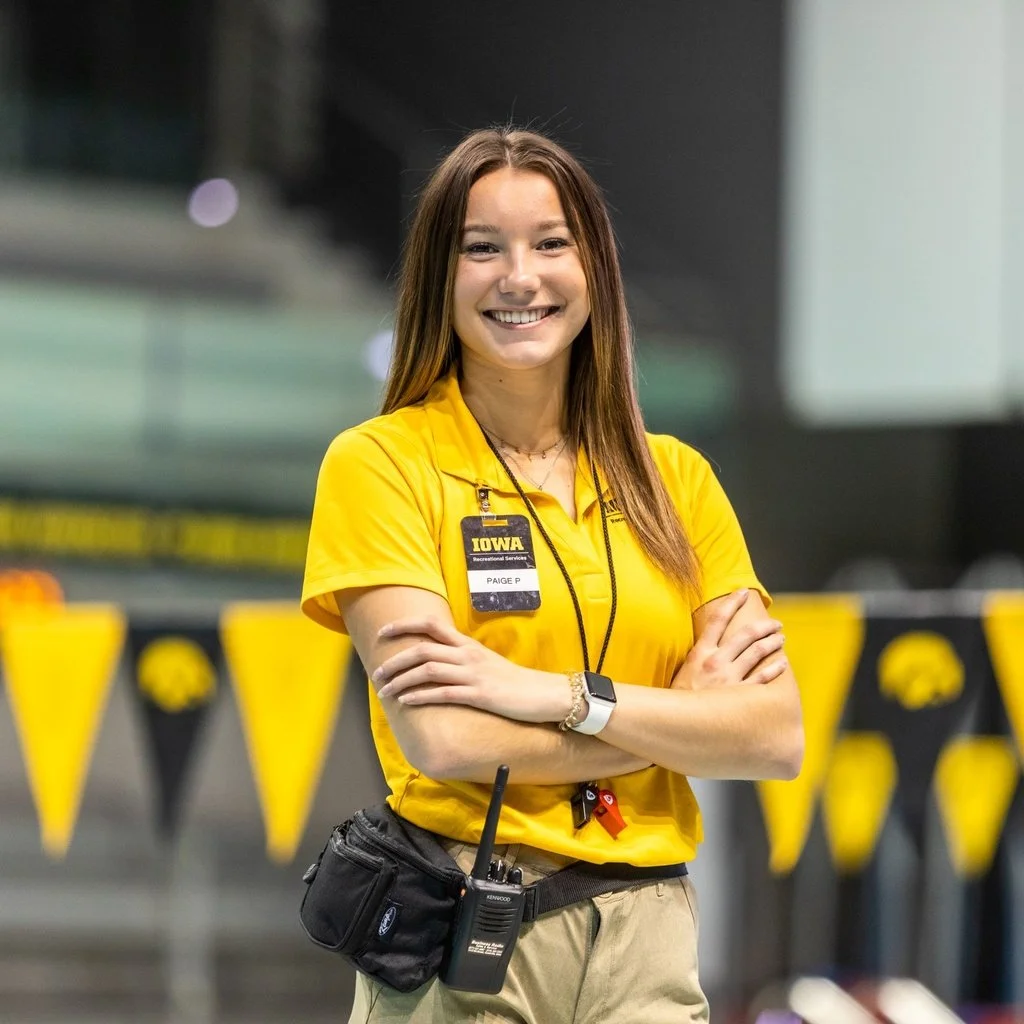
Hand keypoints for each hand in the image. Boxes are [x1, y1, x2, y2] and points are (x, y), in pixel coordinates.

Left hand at [372, 617, 569, 723]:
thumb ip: (461, 657)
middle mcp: (467, 655)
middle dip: (394, 660)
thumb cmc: (512, 681)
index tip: (383, 633)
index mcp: (467, 644)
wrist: (542, 693)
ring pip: (428, 670)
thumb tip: (435, 660)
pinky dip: (420, 696)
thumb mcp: (484, 662)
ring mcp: (473, 674)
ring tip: (385, 691)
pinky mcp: (479, 694)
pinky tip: (407, 702)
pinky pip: (443, 693)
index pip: (431, 625)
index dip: (404, 626)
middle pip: (422, 649)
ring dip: (401, 680)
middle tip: (376, 672)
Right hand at [672, 589, 786, 690]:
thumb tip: (708, 647)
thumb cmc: (677, 698)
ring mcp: (729, 678)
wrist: (674, 724)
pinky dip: (774, 669)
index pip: (718, 619)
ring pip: (757, 653)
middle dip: (764, 626)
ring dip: (772, 643)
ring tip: (780, 638)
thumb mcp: (682, 671)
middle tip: (775, 623)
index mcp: (700, 652)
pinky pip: (762, 679)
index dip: (732, 603)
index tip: (743, 593)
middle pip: (745, 635)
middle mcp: (716, 661)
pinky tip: (783, 663)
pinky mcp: (738, 696)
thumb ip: (697, 658)